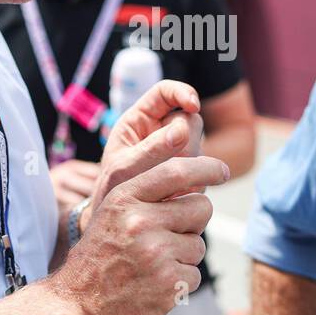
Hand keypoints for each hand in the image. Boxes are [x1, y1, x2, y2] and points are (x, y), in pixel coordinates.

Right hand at [47, 154, 229, 314]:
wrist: (77, 308)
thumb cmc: (99, 258)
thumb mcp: (112, 214)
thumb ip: (147, 196)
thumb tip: (198, 184)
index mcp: (124, 198)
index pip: (177, 171)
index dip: (207, 168)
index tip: (223, 171)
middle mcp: (141, 221)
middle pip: (201, 207)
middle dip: (193, 222)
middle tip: (169, 237)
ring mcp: (156, 253)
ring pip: (198, 245)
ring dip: (182, 257)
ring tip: (150, 266)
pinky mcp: (169, 283)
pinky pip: (194, 274)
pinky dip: (179, 283)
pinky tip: (152, 286)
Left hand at [89, 80, 204, 213]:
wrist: (119, 222)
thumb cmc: (111, 190)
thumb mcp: (123, 168)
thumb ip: (151, 149)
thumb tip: (182, 131)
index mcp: (140, 119)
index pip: (166, 92)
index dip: (183, 92)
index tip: (193, 105)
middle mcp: (162, 131)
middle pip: (190, 120)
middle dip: (185, 140)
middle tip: (168, 166)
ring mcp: (178, 150)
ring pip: (200, 146)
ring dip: (189, 166)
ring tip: (163, 186)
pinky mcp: (190, 171)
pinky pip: (203, 170)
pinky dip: (193, 182)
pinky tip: (174, 195)